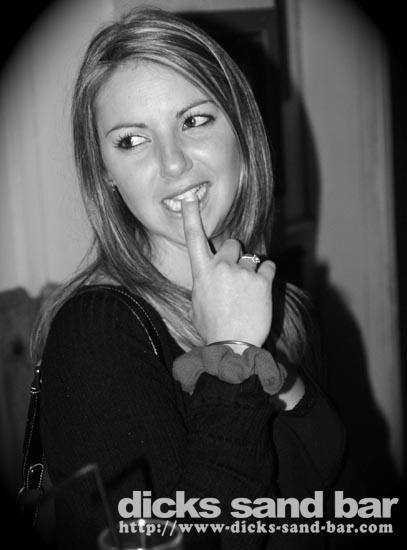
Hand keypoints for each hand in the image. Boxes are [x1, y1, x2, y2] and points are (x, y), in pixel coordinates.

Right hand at [181, 197, 275, 346]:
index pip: (193, 237)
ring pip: (251, 258)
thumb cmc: (212, 328)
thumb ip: (203, 285)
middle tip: (235, 275)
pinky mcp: (262, 280)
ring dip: (250, 271)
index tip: (190, 198)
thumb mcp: (196, 305)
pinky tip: (260, 289)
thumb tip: (208, 281)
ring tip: (248, 293)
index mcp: (202, 272)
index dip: (191, 215)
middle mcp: (222, 267)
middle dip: (235, 255)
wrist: (233, 345)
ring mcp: (243, 272)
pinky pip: (268, 265)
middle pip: (232, 244)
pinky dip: (266, 274)